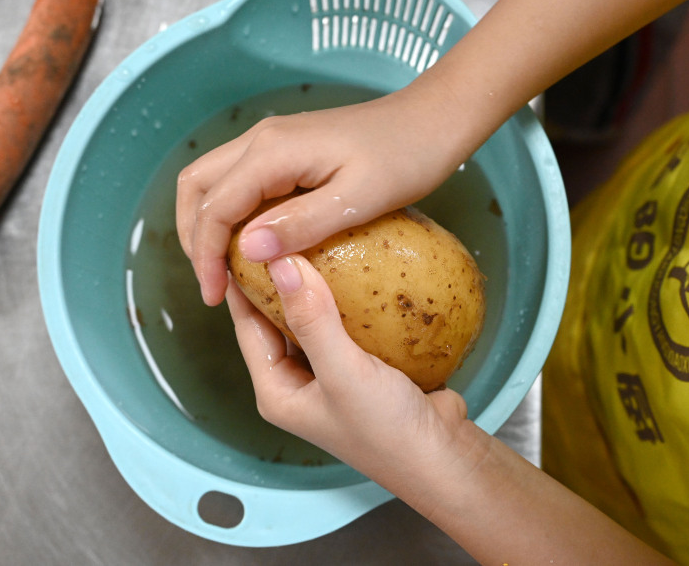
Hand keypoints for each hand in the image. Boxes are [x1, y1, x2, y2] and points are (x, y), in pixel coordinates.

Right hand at [178, 83, 470, 306]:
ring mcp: (272, 139)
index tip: (215, 297)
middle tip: (213, 285)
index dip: (205, 256)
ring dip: (208, 223)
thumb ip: (301, 223)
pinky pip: (240, 179)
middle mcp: (262, 139)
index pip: (215, 207)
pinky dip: (231, 212)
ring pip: (213, 179)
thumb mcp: (359, 199)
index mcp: (273, 151)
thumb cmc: (406, 158)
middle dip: (194, 237)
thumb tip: (246, 250)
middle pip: (197, 186)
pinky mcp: (287, 147)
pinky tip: (253, 244)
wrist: (433, 119)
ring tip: (225, 269)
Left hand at [225, 254, 478, 484]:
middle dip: (279, 279)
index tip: (245, 239)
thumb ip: (312, 318)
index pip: (247, 325)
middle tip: (281, 232)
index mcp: (277, 391)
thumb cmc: (388, 431)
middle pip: (277, 319)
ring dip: (317, 286)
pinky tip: (361, 267)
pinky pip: (350, 322)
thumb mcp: (344, 371)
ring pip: (314, 318)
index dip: (243, 282)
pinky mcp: (364, 365)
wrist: (445, 456)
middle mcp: (299, 383)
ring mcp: (332, 374)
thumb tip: (281, 263)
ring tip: (317, 239)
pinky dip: (353, 298)